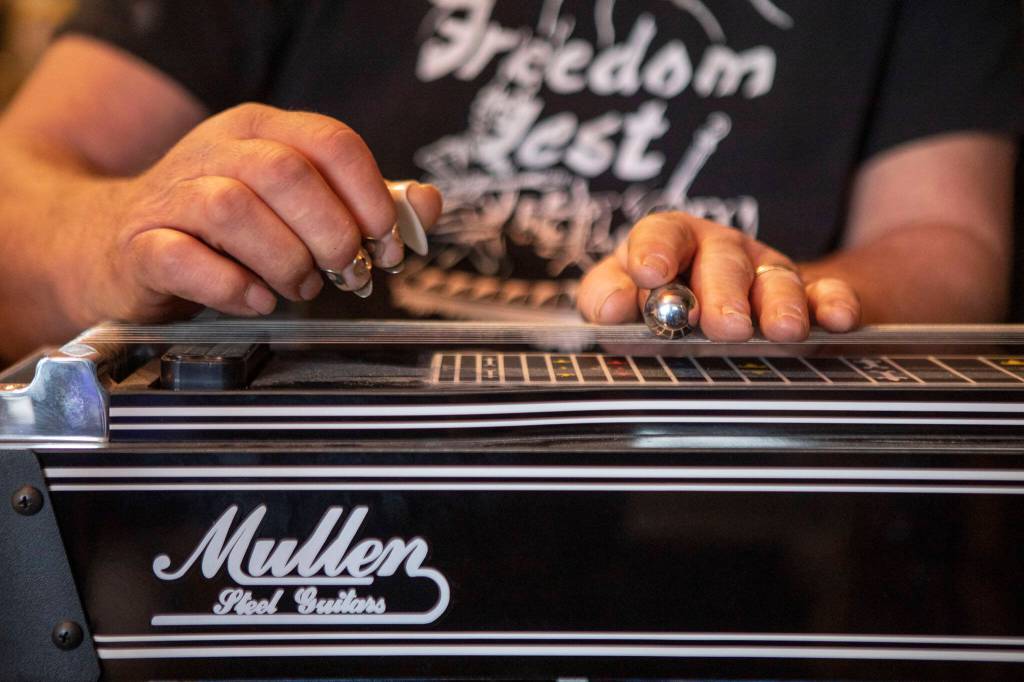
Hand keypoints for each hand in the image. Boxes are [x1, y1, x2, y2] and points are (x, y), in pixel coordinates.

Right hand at [68, 103, 441, 324]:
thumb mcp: (295, 202)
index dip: (372, 197)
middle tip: (346, 273)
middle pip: (287, 172)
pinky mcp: (140, 245)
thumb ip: (363, 203)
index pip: (332, 142)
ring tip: (300, 288)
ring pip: (235, 208)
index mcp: (263, 131)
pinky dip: (233, 286)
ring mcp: (172, 195)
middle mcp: (217, 152)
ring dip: (285, 260)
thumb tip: (427, 204)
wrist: (112, 243)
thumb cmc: (221, 228)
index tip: (387, 243)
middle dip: (332, 232)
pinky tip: (257, 300)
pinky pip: (184, 257)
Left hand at [577, 212, 860, 340]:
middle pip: (723, 261)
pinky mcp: (808, 297)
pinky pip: (826, 294)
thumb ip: (606, 297)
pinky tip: (835, 320)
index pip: (662, 233)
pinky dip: (833, 304)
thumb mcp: (624, 298)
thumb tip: (612, 307)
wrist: (723, 317)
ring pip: (776, 280)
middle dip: (723, 292)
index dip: (655, 250)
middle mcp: (721, 252)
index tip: (650, 274)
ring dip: (779, 304)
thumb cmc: (660, 306)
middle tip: (724, 326)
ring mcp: (767, 273)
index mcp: (672, 243)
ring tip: (781, 332)